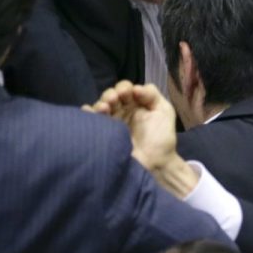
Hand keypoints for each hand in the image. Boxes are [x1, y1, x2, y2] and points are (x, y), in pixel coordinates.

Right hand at [86, 82, 197, 196]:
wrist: (156, 165)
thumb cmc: (161, 138)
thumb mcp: (164, 111)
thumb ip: (152, 95)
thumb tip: (135, 88)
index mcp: (134, 103)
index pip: (124, 88)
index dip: (124, 88)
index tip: (128, 94)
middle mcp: (120, 111)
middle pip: (110, 96)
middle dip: (111, 95)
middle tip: (114, 100)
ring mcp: (110, 123)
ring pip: (100, 106)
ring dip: (101, 104)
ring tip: (104, 108)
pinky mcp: (103, 135)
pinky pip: (91, 121)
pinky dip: (87, 113)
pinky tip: (88, 111)